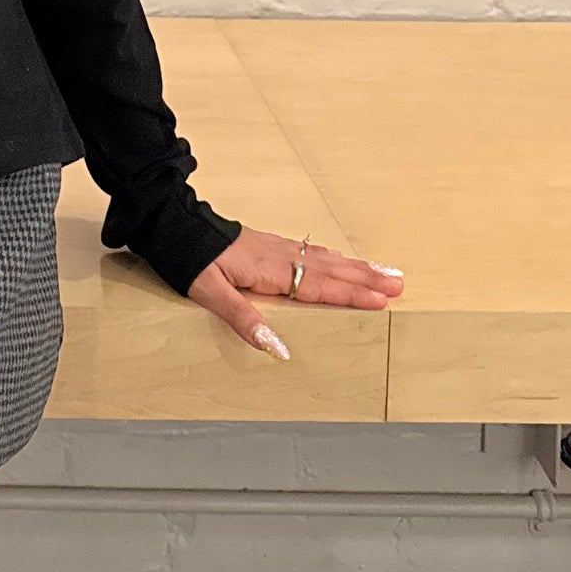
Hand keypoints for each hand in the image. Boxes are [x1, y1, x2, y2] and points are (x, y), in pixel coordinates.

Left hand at [185, 227, 405, 362]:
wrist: (171, 222)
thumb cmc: (188, 258)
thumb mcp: (209, 294)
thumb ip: (244, 321)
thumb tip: (279, 349)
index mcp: (269, 270)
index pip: (319, 286)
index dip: (351, 294)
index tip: (382, 300)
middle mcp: (278, 256)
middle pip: (329, 269)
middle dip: (365, 278)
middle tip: (399, 284)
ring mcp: (273, 247)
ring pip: (322, 258)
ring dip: (354, 265)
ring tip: (383, 271)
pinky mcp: (266, 243)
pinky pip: (308, 251)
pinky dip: (331, 257)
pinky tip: (339, 260)